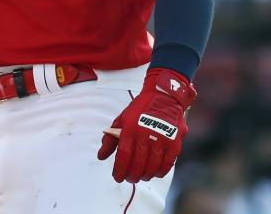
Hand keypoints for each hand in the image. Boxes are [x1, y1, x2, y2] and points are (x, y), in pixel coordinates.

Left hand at [97, 68, 195, 182]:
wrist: (163, 96)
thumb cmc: (139, 109)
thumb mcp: (120, 120)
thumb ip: (110, 139)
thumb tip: (101, 157)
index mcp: (130, 129)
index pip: (123, 156)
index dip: (119, 169)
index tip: (117, 177)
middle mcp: (145, 135)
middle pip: (138, 164)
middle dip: (131, 175)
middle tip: (129, 179)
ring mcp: (161, 139)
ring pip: (152, 166)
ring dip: (145, 175)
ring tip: (140, 177)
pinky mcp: (175, 142)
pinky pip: (167, 163)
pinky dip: (160, 171)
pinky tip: (155, 174)